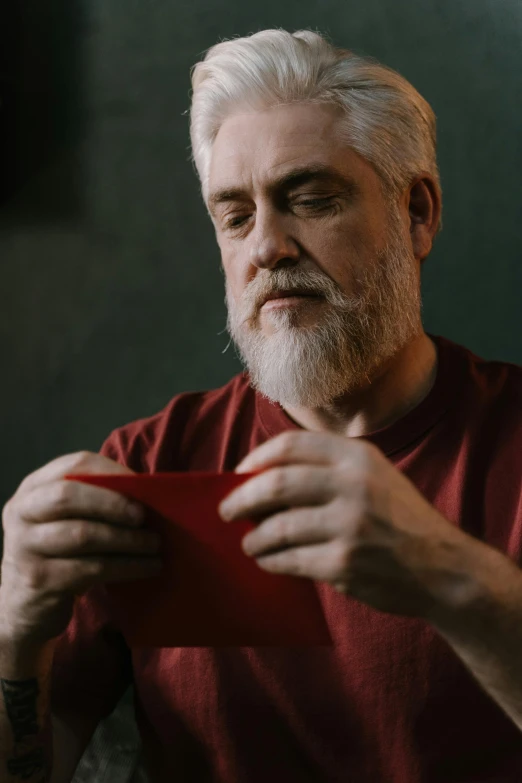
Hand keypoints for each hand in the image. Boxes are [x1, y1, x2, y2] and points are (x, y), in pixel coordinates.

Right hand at [0, 452, 161, 646]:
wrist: (24, 604)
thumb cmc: (59, 552)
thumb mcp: (65, 520)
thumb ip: (94, 501)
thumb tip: (148, 492)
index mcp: (33, 487)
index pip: (73, 465)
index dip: (111, 471)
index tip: (142, 484)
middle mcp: (21, 511)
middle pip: (68, 496)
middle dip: (113, 504)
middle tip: (145, 517)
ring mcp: (25, 546)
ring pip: (82, 535)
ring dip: (127, 539)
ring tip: (154, 544)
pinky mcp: (38, 579)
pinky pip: (89, 569)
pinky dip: (126, 567)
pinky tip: (147, 568)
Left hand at [218, 431, 481, 618]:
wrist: (443, 568)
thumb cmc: (399, 519)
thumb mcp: (375, 475)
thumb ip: (328, 469)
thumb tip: (260, 479)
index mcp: (357, 456)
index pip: (289, 446)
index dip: (255, 459)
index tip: (239, 473)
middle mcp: (353, 484)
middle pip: (274, 484)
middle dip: (240, 499)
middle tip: (226, 511)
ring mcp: (349, 524)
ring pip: (276, 527)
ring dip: (254, 537)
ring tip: (249, 542)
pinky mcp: (343, 562)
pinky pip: (289, 559)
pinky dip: (271, 560)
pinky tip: (268, 560)